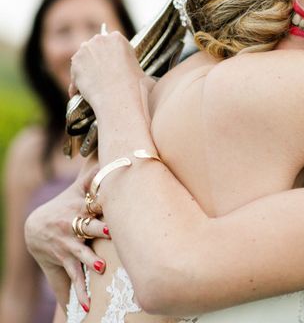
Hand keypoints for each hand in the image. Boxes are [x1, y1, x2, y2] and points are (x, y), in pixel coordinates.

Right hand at [24, 160, 109, 309]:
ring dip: (88, 259)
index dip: (101, 196)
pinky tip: (87, 306)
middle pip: (86, 224)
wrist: (37, 226)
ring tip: (101, 266)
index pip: (92, 198)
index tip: (112, 197)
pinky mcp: (62, 260)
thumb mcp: (80, 187)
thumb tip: (108, 150)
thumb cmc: (69, 203)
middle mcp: (72, 223)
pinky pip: (71, 277)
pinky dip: (79, 293)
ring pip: (78, 252)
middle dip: (98, 228)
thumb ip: (96, 171)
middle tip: (111, 231)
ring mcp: (66, 242)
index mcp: (81, 204)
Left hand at [70, 31, 145, 109]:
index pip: (112, 41)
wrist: (119, 97)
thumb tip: (131, 71)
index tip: (113, 63)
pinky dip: (77, 84)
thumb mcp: (138, 68)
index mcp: (118, 38)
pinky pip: (75, 74)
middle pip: (95, 46)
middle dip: (97, 58)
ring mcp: (85, 50)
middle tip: (102, 73)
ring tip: (92, 85)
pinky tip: (82, 93)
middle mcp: (100, 40)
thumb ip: (130, 63)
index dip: (112, 54)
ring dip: (86, 69)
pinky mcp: (75, 64)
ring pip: (83, 58)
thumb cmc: (134, 85)